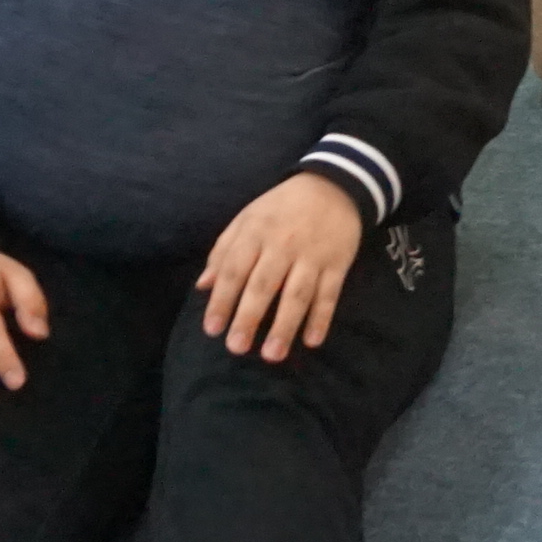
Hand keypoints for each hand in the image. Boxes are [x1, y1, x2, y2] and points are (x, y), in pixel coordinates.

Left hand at [200, 174, 364, 361]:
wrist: (333, 186)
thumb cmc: (281, 207)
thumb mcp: (247, 219)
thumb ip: (223, 251)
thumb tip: (203, 286)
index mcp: (255, 233)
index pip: (234, 271)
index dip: (222, 301)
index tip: (212, 330)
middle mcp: (283, 245)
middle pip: (263, 286)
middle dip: (249, 318)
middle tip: (236, 348)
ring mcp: (312, 256)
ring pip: (297, 294)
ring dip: (285, 326)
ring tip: (272, 355)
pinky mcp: (337, 263)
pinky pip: (329, 294)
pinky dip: (321, 317)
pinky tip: (312, 340)